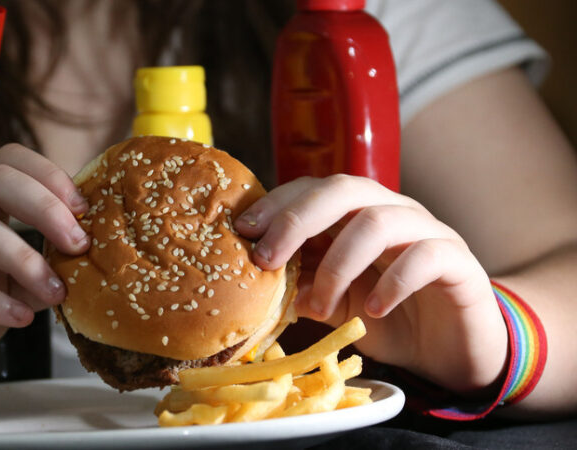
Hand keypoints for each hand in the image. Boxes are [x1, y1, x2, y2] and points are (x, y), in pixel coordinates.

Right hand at [0, 144, 88, 404]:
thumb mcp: (10, 289)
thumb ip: (42, 272)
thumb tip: (89, 263)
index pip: (9, 162)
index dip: (50, 176)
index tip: (86, 211)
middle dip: (44, 205)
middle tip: (79, 243)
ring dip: (24, 258)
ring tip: (57, 292)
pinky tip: (18, 319)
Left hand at [235, 175, 507, 393]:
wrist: (450, 351)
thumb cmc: (386, 317)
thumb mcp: (331, 303)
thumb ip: (299, 285)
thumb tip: (252, 282)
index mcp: (357, 214)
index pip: (313, 189)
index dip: (276, 203)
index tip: (243, 230)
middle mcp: (391, 211)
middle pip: (344, 190)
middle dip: (297, 220)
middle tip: (267, 259)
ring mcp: (428, 232)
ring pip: (380, 222)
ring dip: (339, 265)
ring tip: (319, 307)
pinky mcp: (458, 262)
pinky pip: (425, 256)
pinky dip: (393, 282)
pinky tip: (373, 310)